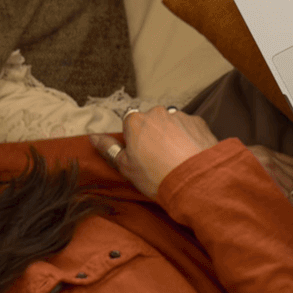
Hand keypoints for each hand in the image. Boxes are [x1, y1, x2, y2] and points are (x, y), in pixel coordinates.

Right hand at [89, 106, 218, 199]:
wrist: (195, 180)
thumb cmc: (157, 176)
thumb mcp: (126, 167)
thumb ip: (109, 148)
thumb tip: (93, 137)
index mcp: (135, 121)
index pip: (130, 124)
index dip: (135, 139)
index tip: (141, 155)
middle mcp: (157, 112)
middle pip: (152, 121)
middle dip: (154, 135)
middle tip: (160, 159)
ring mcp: (179, 115)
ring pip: (172, 123)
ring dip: (173, 136)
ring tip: (178, 159)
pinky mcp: (199, 122)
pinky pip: (190, 128)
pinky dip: (190, 138)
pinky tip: (191, 155)